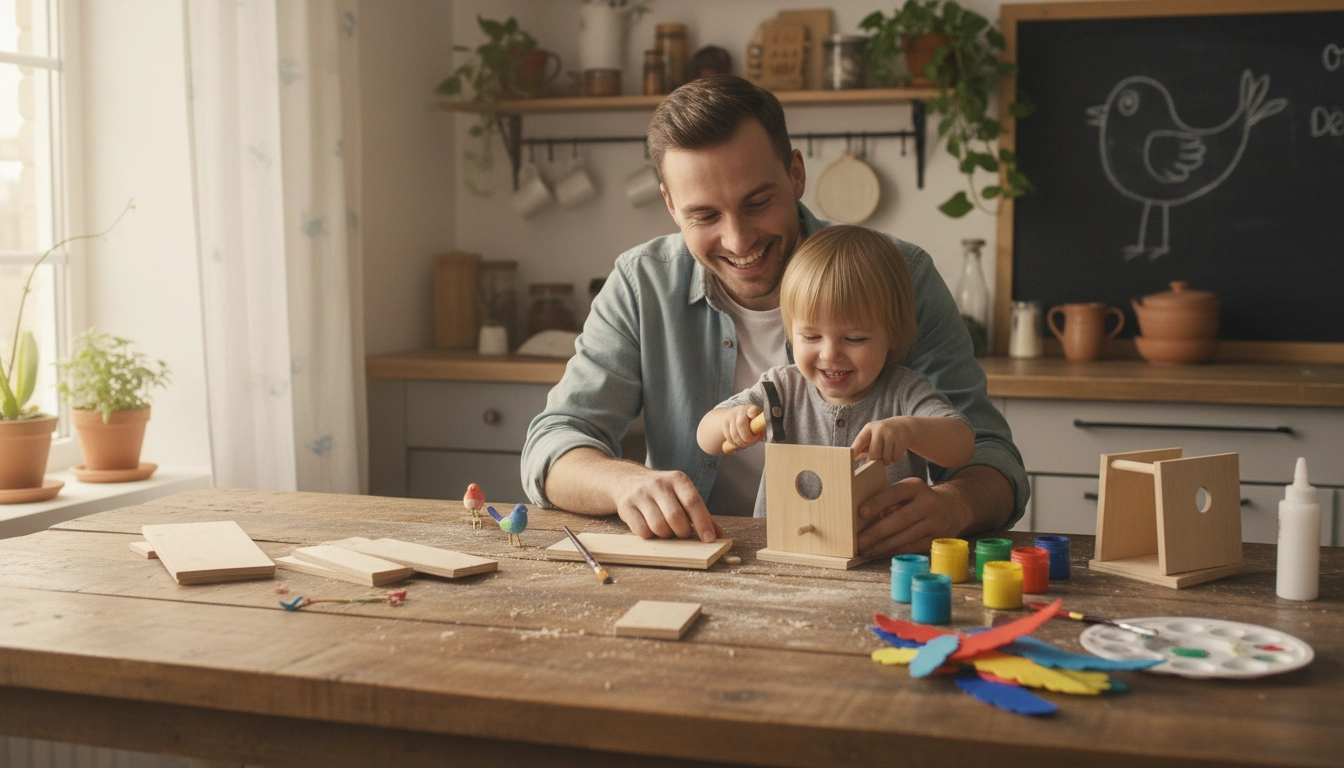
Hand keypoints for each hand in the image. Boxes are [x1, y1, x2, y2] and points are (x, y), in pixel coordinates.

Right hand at [612, 469, 723, 542]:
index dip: (702, 523)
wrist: (628, 481)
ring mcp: (640, 494)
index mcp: (678, 479)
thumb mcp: (683, 495)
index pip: (693, 502)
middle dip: (682, 532)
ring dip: (666, 535)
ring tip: (666, 529)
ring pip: (658, 526)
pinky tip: (651, 528)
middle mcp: (658, 484)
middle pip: (675, 517)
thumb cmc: (663, 493)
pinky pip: (642, 531)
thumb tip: (717, 534)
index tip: (709, 539)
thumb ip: (701, 514)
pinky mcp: (626, 506)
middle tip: (682, 533)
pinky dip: (650, 535)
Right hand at [721, 404, 763, 452]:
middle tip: (751, 441)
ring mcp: (731, 416)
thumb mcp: (758, 421)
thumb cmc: (751, 420)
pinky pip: (729, 437)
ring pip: (734, 433)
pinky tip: (738, 443)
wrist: (734, 415)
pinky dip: (734, 443)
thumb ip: (760, 428)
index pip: (753, 410)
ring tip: (746, 443)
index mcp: (752, 409)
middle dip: (747, 437)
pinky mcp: (724, 423)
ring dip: (741, 442)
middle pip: (741, 424)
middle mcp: (741, 410)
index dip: (753, 413)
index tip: (752, 415)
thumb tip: (760, 435)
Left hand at [852, 417, 913, 465]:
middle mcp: (880, 429)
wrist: (904, 426)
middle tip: (879, 454)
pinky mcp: (901, 440)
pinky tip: (895, 450)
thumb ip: (862, 447)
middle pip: (874, 454)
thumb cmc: (883, 433)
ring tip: (887, 452)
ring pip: (885, 458)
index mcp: (869, 428)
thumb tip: (853, 459)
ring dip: (886, 460)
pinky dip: (894, 459)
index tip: (849, 461)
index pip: (859, 441)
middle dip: (876, 458)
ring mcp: (891, 434)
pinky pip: (894, 458)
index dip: (854, 452)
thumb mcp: (872, 435)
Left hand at [854, 477, 970, 556]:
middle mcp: (929, 503)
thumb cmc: (919, 499)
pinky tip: (881, 553)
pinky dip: (894, 551)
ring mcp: (936, 522)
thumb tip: (862, 519)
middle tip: (858, 541)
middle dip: (877, 532)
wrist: (954, 507)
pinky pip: (913, 547)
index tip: (860, 513)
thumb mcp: (907, 492)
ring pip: (906, 537)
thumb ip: (888, 501)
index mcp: (916, 487)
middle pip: (900, 519)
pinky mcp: (938, 539)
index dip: (877, 503)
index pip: (895, 493)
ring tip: (866, 550)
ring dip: (883, 546)